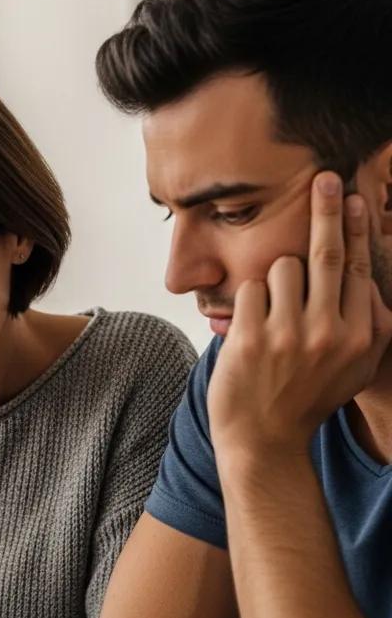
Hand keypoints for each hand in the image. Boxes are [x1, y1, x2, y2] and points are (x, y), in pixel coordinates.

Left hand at [208, 171, 391, 464]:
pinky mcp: (251, 339)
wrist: (263, 439)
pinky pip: (250, 290)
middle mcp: (330, 333)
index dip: (355, 229)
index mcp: (360, 337)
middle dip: (328, 210)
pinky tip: (248, 329)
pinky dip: (247, 300)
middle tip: (325, 177)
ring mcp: (288, 336)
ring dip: (273, 279)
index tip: (355, 198)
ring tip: (271, 316)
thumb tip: (369, 275)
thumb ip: (369, 325)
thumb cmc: (306, 397)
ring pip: (282, 268)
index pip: (358, 269)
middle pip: (328, 254)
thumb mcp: (354, 368)